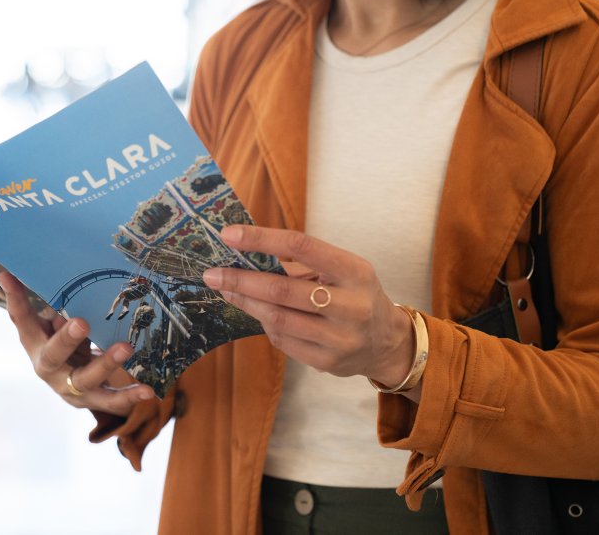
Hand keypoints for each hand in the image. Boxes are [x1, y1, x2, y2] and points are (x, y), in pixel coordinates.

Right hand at [0, 271, 155, 414]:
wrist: (70, 383)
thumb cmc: (61, 343)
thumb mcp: (52, 324)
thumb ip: (50, 306)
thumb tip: (27, 275)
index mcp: (34, 345)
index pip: (20, 319)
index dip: (15, 299)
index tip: (9, 277)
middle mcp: (49, 369)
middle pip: (53, 355)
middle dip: (67, 339)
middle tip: (81, 322)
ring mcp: (71, 388)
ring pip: (86, 379)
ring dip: (106, 364)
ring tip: (126, 348)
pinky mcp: (94, 400)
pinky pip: (112, 401)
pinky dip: (130, 397)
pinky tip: (147, 391)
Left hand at [202, 226, 417, 392]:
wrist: (386, 342)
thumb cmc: (354, 294)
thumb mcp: (341, 270)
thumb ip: (300, 263)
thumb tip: (244, 253)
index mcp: (355, 271)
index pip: (301, 246)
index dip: (261, 239)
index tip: (229, 235)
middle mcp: (351, 305)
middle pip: (282, 289)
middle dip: (241, 280)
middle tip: (212, 273)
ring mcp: (340, 338)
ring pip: (277, 318)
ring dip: (245, 302)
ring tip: (225, 290)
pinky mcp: (327, 362)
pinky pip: (282, 340)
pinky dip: (264, 323)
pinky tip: (256, 311)